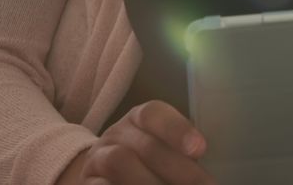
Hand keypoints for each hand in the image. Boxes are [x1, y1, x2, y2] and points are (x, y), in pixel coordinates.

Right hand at [73, 100, 215, 184]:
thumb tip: (204, 170)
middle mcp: (117, 133)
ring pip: (119, 162)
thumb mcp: (163, 145)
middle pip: (146, 145)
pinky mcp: (88, 181)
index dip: (177, 129)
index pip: (154, 114)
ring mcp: (98, 158)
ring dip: (150, 181)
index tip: (200, 149)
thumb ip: (182, 151)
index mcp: (139, 118)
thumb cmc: (147, 158)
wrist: (102, 172)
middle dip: (178, 169)